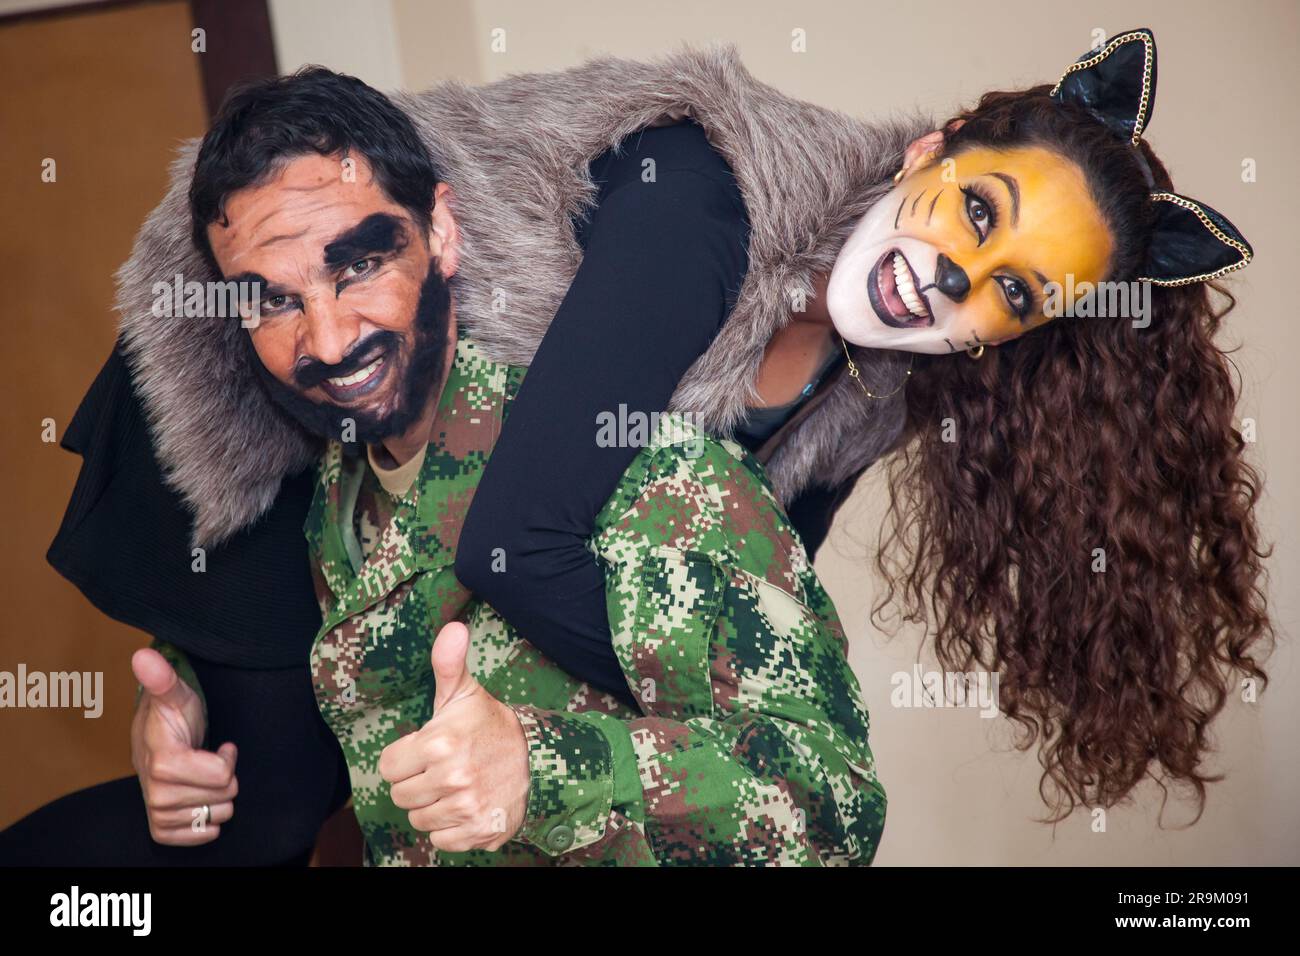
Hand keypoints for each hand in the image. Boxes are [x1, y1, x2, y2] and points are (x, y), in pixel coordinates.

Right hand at [130, 648, 237, 845]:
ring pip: (218, 815)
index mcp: (163, 761)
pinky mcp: (161, 828)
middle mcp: (156, 791)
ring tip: (204, 777)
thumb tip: (144, 656)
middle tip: (209, 761)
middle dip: (225, 777)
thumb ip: (163, 678)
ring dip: (218, 797)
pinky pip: (198, 837)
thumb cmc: (174, 716)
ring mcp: (158, 811)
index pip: (223, 774)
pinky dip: (207, 823)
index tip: (220, 745)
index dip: (228, 758)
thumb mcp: (176, 694)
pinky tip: (201, 801)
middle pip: (225, 796)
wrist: (156, 741)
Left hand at [379, 622, 530, 852]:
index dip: (405, 758)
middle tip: (442, 768)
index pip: (388, 767)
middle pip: (401, 796)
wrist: (538, 758)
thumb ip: (448, 663)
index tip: (426, 751)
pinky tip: (466, 806)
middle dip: (417, 783)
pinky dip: (450, 828)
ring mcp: (466, 808)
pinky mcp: (478, 832)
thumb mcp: (465, 694)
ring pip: (419, 819)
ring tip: (455, 786)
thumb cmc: (490, 725)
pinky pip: (441, 840)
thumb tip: (453, 628)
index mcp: (438, 743)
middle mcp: (451, 778)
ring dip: (433, 806)